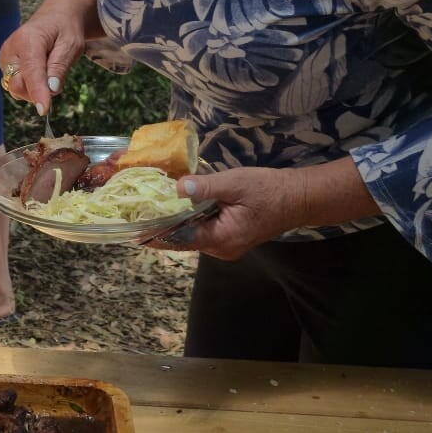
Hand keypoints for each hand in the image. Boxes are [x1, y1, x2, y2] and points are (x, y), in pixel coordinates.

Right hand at [0, 0, 99, 115]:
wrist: (55, 18)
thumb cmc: (65, 30)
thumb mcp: (72, 45)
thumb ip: (60, 67)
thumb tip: (52, 90)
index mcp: (27, 40)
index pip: (31, 72)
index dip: (38, 92)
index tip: (44, 110)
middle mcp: (10, 49)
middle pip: (18, 85)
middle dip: (37, 91)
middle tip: (56, 80)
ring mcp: (5, 58)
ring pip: (16, 88)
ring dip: (34, 89)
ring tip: (48, 70)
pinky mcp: (4, 65)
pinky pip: (15, 85)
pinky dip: (29, 85)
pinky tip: (39, 72)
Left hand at [150, 166, 308, 259]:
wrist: (299, 198)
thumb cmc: (269, 190)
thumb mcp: (235, 183)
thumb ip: (205, 187)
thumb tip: (177, 188)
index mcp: (221, 239)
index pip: (179, 239)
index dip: (155, 234)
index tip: (132, 230)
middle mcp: (221, 249)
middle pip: (183, 239)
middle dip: (162, 226)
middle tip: (138, 212)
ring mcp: (226, 245)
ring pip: (192, 235)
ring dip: (176, 222)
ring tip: (151, 208)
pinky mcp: (230, 238)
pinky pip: (203, 231)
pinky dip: (190, 220)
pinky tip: (178, 207)